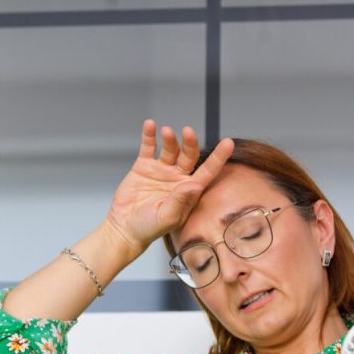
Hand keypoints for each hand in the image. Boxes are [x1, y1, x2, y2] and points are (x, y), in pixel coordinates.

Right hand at [105, 120, 232, 252]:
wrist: (124, 228)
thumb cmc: (148, 228)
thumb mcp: (167, 218)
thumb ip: (179, 201)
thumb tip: (193, 185)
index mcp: (189, 191)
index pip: (207, 171)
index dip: (218, 158)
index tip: (228, 143)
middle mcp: (177, 178)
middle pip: (189, 155)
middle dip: (190, 143)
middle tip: (188, 132)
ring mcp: (161, 170)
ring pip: (170, 149)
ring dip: (170, 139)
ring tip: (166, 132)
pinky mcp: (144, 166)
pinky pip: (149, 147)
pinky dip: (149, 135)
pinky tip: (150, 125)